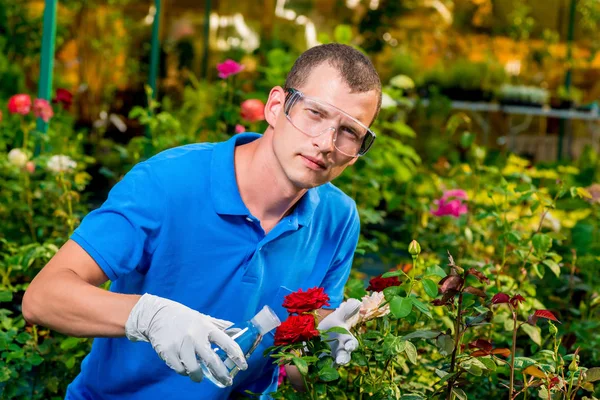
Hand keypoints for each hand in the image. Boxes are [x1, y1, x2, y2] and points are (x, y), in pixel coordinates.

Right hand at [125, 293, 246, 385]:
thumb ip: (220, 325)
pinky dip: (184, 372)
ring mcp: (181, 345)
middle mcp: (195, 336)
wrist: (157, 315)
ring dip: (198, 376)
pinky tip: (185, 369)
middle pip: (212, 360)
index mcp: (206, 327)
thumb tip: (238, 330)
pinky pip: (180, 369)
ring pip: (194, 369)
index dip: (236, 354)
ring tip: (199, 377)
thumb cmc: (184, 318)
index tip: (243, 365)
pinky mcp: (168, 352)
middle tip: (227, 381)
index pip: (226, 342)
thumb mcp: (203, 318)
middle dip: (222, 373)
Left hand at [317, 298, 360, 364]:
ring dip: (331, 365)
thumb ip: (346, 311)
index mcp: (346, 339)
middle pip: (345, 356)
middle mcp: (340, 350)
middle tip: (340, 361)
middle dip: (343, 358)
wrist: (318, 335)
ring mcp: (331, 358)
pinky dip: (319, 367)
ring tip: (328, 366)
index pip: (352, 343)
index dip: (351, 345)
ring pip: (334, 364)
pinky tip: (315, 367)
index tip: (349, 346)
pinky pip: (321, 367)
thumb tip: (357, 302)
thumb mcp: (337, 317)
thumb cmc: (331, 326)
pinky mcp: (321, 363)